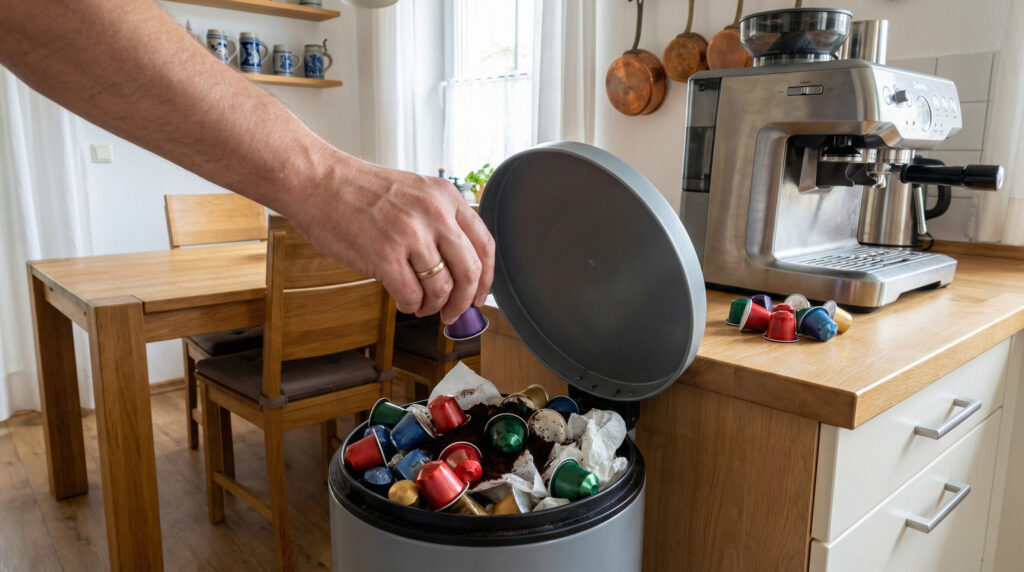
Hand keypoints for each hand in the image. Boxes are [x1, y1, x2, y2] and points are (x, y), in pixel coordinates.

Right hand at [288, 155, 494, 324]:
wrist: (318, 182)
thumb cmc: (360, 191)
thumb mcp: (415, 192)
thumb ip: (440, 222)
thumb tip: (459, 270)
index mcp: (446, 197)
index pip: (485, 245)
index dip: (486, 279)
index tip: (478, 296)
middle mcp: (434, 214)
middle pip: (470, 272)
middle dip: (464, 302)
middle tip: (453, 313)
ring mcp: (410, 235)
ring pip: (441, 288)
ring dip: (434, 306)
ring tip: (422, 305)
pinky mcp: (384, 256)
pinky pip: (412, 296)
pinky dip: (411, 306)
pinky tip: (404, 301)